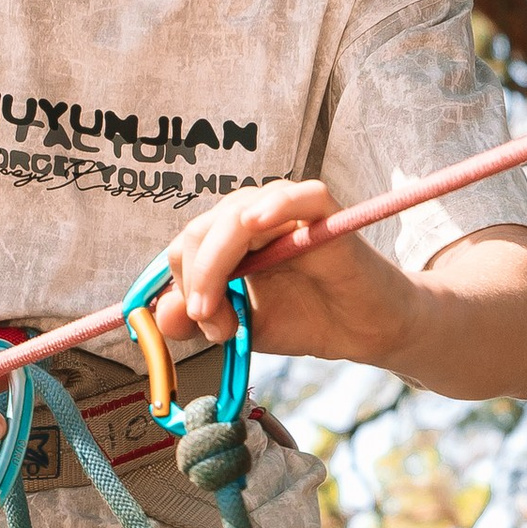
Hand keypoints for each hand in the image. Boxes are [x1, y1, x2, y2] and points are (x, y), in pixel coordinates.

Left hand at [149, 179, 415, 377]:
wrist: (367, 331)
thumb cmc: (309, 318)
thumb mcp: (243, 326)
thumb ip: (202, 319)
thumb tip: (159, 314)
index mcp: (230, 238)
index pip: (187, 245)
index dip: (184, 285)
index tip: (203, 326)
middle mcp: (255, 216)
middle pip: (202, 228)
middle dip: (198, 280)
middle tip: (214, 324)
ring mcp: (290, 211)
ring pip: (237, 214)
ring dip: (218, 262)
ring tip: (225, 309)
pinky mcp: (328, 215)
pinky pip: (300, 196)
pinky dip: (276, 205)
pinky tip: (259, 223)